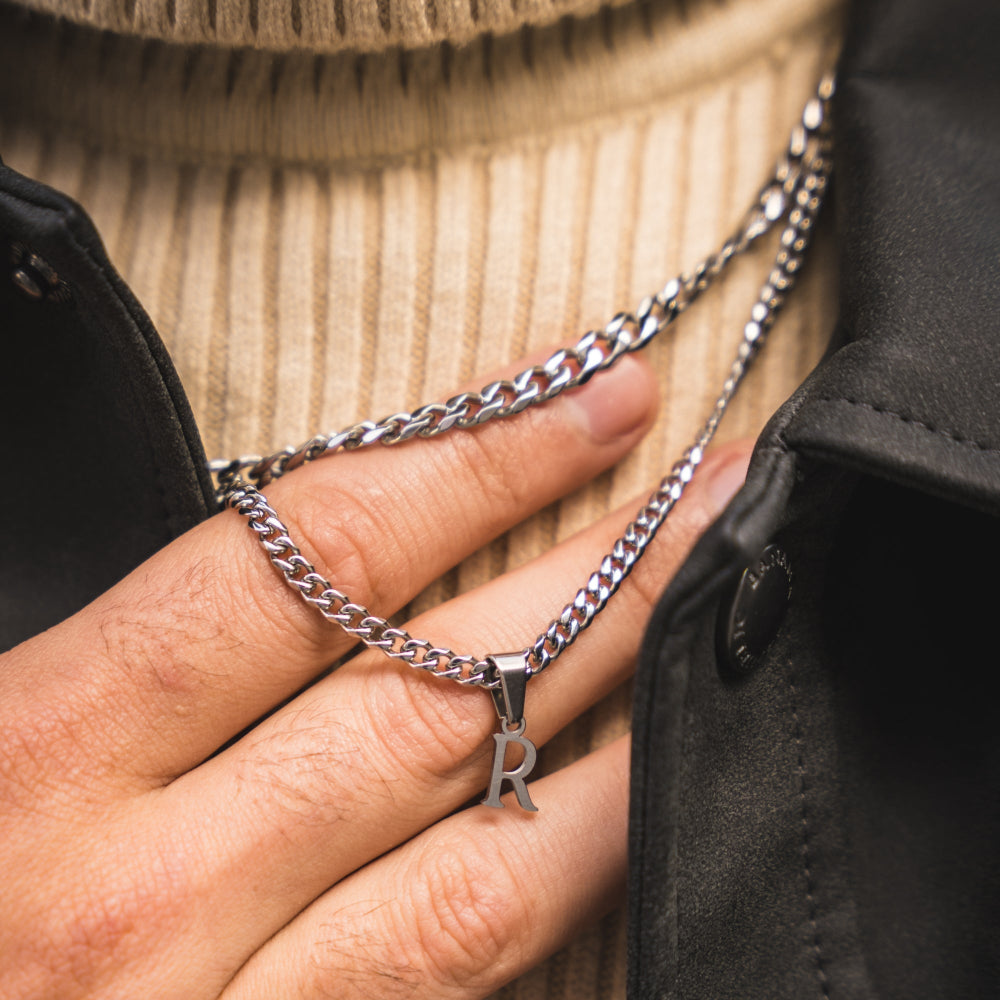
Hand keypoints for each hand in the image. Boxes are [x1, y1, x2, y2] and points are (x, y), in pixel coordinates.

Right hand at [0, 351, 749, 998]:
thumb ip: (119, 639)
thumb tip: (283, 540)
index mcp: (36, 753)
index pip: (319, 554)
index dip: (479, 456)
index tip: (592, 392)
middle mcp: (141, 896)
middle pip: (437, 688)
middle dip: (602, 569)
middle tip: (712, 485)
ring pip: (490, 853)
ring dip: (623, 716)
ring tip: (718, 611)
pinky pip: (466, 981)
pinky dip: (569, 880)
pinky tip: (638, 799)